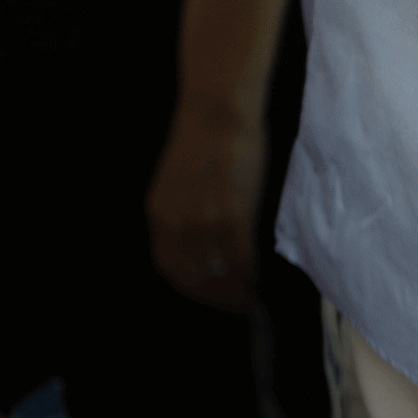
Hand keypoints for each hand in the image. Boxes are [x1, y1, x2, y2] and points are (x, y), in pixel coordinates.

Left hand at [147, 104, 264, 310]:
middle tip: (236, 305)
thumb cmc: (206, 138)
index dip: (190, 287)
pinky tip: (258, 277)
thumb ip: (190, 212)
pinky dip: (250, 274)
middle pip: (192, 276)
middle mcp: (175, 223)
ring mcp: (203, 221)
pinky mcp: (231, 216)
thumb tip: (210, 240)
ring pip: (217, 272)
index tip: (210, 294)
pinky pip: (240, 258)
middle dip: (214, 296)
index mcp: (159, 213)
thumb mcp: (183, 182)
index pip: (168, 266)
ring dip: (234, 291)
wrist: (217, 112)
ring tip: (249, 298)